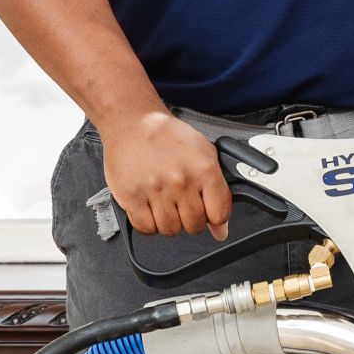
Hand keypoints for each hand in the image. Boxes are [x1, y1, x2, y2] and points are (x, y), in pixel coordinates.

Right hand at [98, 105, 231, 239]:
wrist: (133, 122)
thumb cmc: (167, 138)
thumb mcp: (203, 156)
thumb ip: (217, 192)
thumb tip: (221, 229)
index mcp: (204, 169)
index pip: (219, 214)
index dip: (214, 218)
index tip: (206, 212)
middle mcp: (181, 180)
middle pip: (194, 226)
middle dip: (189, 220)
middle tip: (180, 204)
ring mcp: (156, 189)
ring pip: (170, 230)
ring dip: (168, 222)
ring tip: (163, 203)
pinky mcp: (132, 196)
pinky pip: (146, 228)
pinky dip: (148, 224)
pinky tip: (148, 208)